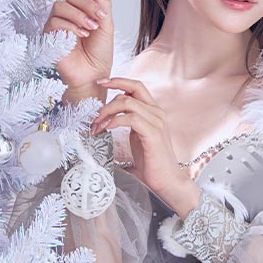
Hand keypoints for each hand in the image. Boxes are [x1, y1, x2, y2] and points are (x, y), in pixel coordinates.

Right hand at [43, 0, 113, 88]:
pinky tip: (82, 35)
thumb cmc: (100, 55)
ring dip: (78, 15)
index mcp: (82, 11)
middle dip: (87, 4)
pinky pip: (54, 22)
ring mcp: (58, 25)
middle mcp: (68, 16)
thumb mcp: (107, 26)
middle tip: (99, 18)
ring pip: (60, 6)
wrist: (94, 75)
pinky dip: (70, 26)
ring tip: (91, 28)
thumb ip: (102, 5)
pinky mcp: (50, 36)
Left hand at [91, 77, 200, 213]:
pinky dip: (115, 121)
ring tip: (98, 126)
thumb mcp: (137, 138)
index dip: (118, 81)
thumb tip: (107, 122)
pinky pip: (130, 118)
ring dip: (107, 112)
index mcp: (154, 112)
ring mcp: (156, 122)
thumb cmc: (152, 163)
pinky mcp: (153, 133)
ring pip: (127, 103)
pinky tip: (107, 130)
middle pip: (130, 91)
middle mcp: (157, 113)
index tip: (101, 82)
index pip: (136, 87)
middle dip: (108, 97)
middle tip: (95, 114)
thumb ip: (128, 125)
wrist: (167, 181)